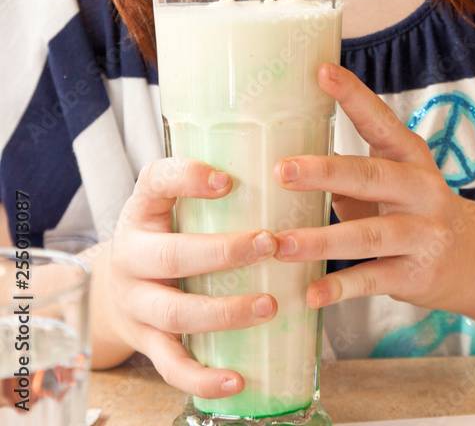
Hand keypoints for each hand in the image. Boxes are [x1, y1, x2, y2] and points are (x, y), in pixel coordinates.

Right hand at [108, 157, 277, 398]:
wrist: (114, 289)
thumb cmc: (163, 235)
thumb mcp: (171, 202)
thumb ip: (208, 188)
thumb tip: (283, 173)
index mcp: (141, 210)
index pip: (155, 181)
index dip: (188, 179)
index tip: (227, 181)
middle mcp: (131, 256)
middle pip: (172, 257)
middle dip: (223, 252)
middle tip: (269, 244)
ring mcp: (136, 303)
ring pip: (176, 313)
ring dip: (225, 312)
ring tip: (269, 305)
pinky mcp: (146, 342)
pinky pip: (172, 365)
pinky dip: (203, 378)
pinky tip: (236, 379)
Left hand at [272, 63, 472, 311]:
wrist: (473, 258)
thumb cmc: (410, 208)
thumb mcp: (390, 179)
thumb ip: (348, 170)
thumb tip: (282, 157)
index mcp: (409, 155)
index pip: (379, 118)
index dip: (352, 95)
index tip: (321, 71)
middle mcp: (420, 188)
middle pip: (371, 175)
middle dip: (325, 172)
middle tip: (283, 170)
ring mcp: (422, 232)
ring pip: (369, 234)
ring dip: (321, 241)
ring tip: (280, 244)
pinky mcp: (418, 273)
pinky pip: (374, 278)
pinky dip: (340, 287)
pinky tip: (311, 293)